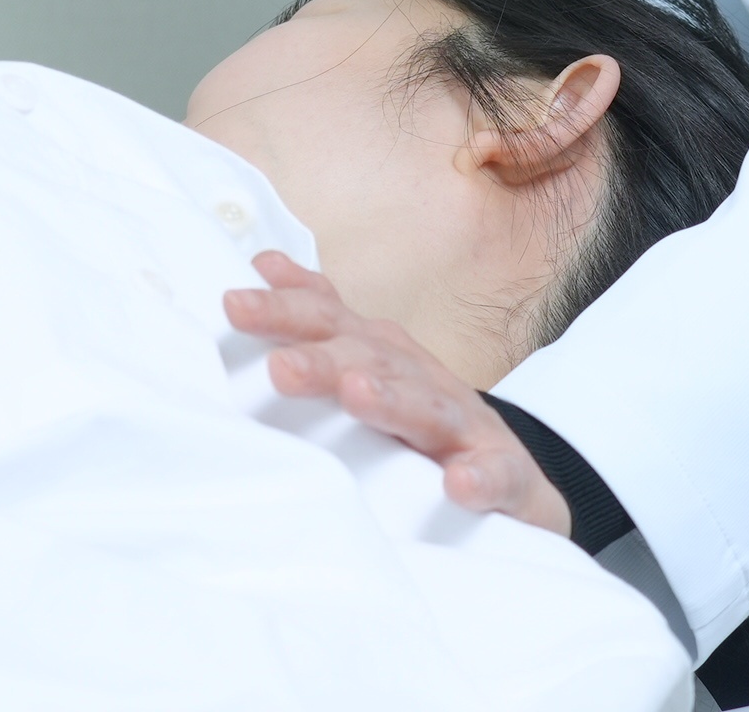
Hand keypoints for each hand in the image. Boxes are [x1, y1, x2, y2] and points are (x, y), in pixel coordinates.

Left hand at [224, 251, 571, 534]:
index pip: (331, 324)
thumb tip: (263, 264)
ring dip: (394, 401)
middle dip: (325, 360)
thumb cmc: (425, 418)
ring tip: (358, 394)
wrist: (514, 478)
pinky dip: (481, 477)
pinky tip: (460, 484)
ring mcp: (467, 428)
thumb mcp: (374, 363)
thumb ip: (322, 320)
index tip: (234, 304)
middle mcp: (423, 381)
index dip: (285, 312)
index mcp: (384, 356)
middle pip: (371, 361)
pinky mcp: (506, 478)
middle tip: (280, 366)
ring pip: (428, 411)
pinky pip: (497, 477)